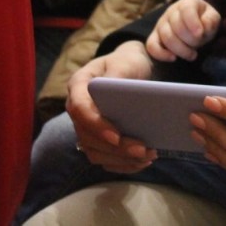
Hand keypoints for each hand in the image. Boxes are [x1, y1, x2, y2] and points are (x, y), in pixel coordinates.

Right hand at [66, 41, 157, 171]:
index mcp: (79, 85)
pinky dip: (123, 164)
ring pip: (95, 151)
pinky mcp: (97, 139)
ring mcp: (86, 126)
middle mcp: (77, 109)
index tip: (117, 137)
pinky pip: (105, 158)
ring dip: (121, 159)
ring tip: (147, 156)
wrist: (132, 70)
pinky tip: (143, 162)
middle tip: (142, 150)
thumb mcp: (125, 61)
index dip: (97, 125)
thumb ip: (118, 75)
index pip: (80, 109)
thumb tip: (115, 90)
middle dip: (115, 148)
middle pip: (88, 136)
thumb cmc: (127, 63)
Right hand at [146, 0, 220, 61]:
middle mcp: (171, 11)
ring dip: (181, 50)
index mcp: (187, 2)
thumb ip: (211, 21)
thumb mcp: (212, 18)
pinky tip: (173, 58)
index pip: (187, 10)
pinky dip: (161, 54)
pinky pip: (151, 45)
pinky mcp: (154, 36)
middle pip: (177, 27)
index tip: (200, 34)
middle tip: (199, 46)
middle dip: (191, 40)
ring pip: (166, 37)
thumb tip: (202, 28)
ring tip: (192, 55)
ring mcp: (161, 23)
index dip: (193, 23)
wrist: (195, 28)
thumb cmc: (204, 22)